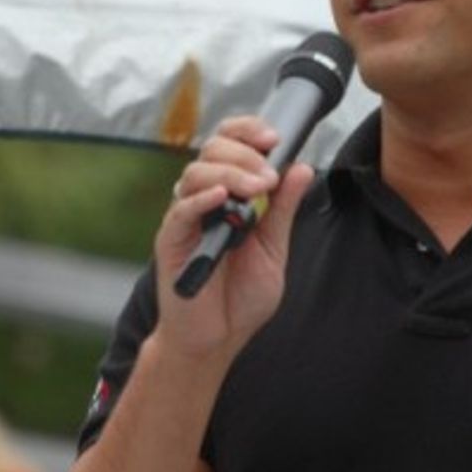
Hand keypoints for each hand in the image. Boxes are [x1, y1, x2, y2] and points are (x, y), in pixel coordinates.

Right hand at [155, 116, 314, 362]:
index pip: (230, 144)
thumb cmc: (240, 298)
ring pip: (195, 173)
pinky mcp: (171, 241)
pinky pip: (181, 210)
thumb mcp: (273, 248)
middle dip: (244, 154)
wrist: (216, 340)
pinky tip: (223, 199)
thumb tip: (300, 167)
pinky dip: (201, 199)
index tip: (275, 138)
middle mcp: (204, 200)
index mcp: (229, 195)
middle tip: (269, 177)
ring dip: (230, 173)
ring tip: (256, 189)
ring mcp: (185, 219)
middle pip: (212, 150)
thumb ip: (283, 208)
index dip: (248, 132)